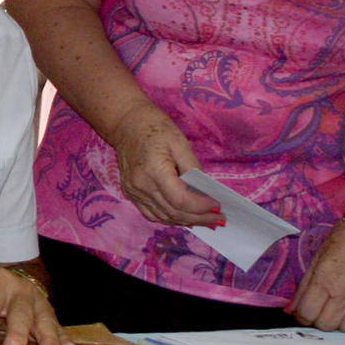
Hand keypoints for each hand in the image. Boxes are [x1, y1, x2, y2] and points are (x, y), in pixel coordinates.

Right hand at [111, 100, 218, 225]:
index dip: (201, 206)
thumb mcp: (179, 141)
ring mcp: (134, 192)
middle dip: (199, 218)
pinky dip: (171, 218)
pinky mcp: (130, 193)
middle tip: (219, 218)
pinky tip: (185, 216)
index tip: (218, 206)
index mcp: (154, 170)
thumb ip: (192, 166)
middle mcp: (141, 186)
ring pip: (164, 217)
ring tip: (206, 219)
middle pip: (174, 212)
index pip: (180, 199)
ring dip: (187, 221)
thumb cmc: (154, 127)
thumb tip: (205, 189)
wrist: (125, 123)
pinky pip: (152, 214)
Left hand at [286, 219, 344, 331]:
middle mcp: (343, 294)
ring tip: (337, 310)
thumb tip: (290, 310)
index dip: (300, 316)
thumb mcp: (316, 259)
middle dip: (317, 320)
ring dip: (338, 322)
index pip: (307, 313)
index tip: (301, 313)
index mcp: (324, 280)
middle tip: (318, 309)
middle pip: (325, 325)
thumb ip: (303, 287)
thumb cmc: (342, 242)